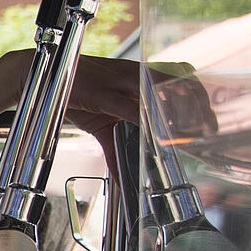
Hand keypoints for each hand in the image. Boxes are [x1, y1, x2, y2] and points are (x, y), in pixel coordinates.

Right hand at [48, 55, 213, 175]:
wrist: (42, 76)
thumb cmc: (74, 94)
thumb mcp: (101, 121)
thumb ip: (115, 147)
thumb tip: (123, 176)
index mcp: (137, 75)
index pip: (180, 77)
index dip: (199, 97)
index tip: (208, 123)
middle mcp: (134, 74)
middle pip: (181, 80)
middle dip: (199, 106)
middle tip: (208, 131)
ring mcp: (120, 81)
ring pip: (162, 91)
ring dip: (179, 114)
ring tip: (190, 135)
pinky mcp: (103, 94)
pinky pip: (132, 107)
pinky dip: (147, 122)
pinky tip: (156, 136)